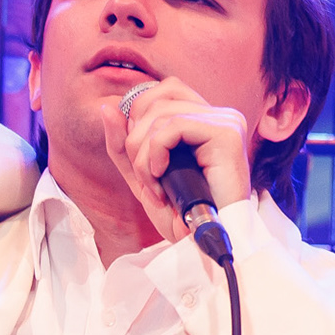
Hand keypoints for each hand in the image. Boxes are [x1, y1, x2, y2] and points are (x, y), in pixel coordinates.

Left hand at [111, 77, 254, 241]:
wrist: (206, 244)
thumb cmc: (183, 215)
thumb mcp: (142, 176)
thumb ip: (123, 144)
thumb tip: (107, 108)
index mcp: (204, 119)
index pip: (164, 90)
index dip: (139, 116)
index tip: (140, 158)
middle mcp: (219, 114)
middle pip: (157, 98)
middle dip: (135, 139)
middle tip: (145, 178)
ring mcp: (226, 121)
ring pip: (161, 113)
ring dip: (143, 155)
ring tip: (154, 185)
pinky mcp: (227, 133)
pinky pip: (173, 126)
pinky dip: (155, 152)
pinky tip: (161, 176)